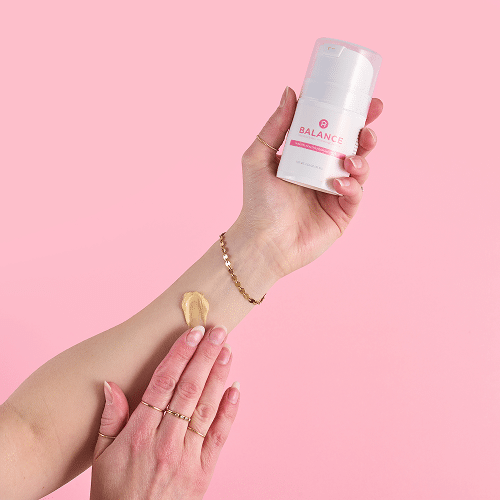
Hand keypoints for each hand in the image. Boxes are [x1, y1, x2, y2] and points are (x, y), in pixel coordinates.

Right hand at [90, 325, 238, 499]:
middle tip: (217, 330)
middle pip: (188, 388)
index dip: (179, 355)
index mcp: (139, 433)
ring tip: (227, 349)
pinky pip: (219, 435)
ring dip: (218, 375)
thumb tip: (111, 384)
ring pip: (206, 406)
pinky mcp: (204, 470)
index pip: (163, 383)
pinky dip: (230, 409)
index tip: (192, 333)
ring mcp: (188, 455)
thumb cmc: (114, 493)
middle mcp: (166, 440)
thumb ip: (110, 418)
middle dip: (204, 355)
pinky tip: (236, 387)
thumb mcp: (101, 457)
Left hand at [232, 87, 382, 279]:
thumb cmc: (258, 202)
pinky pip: (356, 193)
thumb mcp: (259, 158)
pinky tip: (340, 183)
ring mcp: (335, 193)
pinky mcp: (342, 213)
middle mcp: (324, 172)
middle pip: (353, 147)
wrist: (263, 242)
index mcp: (307, 156)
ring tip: (349, 159)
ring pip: (361, 168)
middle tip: (368, 126)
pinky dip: (353, 185)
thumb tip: (290, 91)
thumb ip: (275, 127)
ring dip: (361, 158)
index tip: (364, 100)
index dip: (350, 115)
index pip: (332, 131)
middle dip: (366, 133)